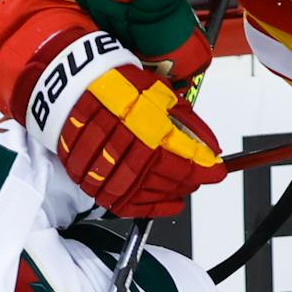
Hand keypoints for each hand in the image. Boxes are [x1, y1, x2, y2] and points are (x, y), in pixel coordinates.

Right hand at [59, 60, 225, 217]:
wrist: (75, 83)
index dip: (206, 170)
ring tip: (181, 189)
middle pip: (168, 178)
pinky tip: (164, 203)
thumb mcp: (161, 94)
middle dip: (189, 180)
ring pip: (148, 193)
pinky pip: (123, 204)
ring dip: (169, 194)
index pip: (185, 160)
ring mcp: (106, 166)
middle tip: (198, 177)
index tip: (217, 172)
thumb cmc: (118, 84)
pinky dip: (147, 207)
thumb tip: (210, 146)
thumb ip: (188, 123)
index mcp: (146, 127)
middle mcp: (127, 149)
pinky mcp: (91, 177)